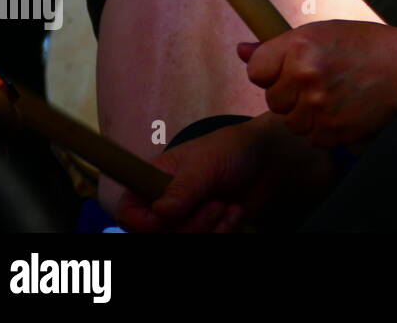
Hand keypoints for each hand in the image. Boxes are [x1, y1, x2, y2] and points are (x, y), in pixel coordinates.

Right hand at [114, 113, 334, 232]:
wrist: (269, 161)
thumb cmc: (232, 150)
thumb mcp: (207, 162)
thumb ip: (184, 187)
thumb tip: (161, 212)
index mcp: (152, 183)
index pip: (127, 213)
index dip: (142, 222)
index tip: (167, 215)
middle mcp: (163, 206)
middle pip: (156, 237)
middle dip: (190, 226)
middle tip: (214, 204)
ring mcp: (184, 222)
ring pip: (183, 244)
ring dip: (209, 230)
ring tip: (226, 206)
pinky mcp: (205, 233)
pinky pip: (208, 245)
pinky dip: (224, 233)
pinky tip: (235, 212)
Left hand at [237, 20, 396, 149]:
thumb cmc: (366, 46)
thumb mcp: (323, 33)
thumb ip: (280, 45)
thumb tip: (240, 50)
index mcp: (300, 45)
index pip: (257, 70)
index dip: (273, 72)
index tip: (293, 69)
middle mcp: (305, 74)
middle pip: (273, 100)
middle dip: (292, 95)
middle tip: (322, 81)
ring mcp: (319, 105)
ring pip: (291, 123)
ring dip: (307, 114)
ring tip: (334, 96)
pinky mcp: (333, 130)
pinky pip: (312, 137)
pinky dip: (325, 129)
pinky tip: (344, 110)